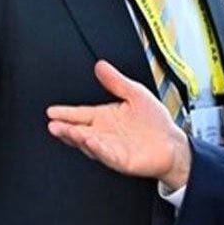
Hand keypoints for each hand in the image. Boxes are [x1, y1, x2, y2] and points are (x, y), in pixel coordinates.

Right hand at [46, 60, 191, 189]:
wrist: (172, 143)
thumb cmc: (154, 121)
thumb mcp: (135, 93)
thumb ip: (116, 81)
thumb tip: (101, 65)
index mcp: (104, 117)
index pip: (80, 114)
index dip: (65, 113)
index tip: (51, 111)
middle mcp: (103, 133)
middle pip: (79, 130)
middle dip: (65, 128)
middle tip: (53, 124)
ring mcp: (110, 147)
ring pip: (89, 143)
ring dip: (77, 138)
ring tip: (67, 131)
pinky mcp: (120, 159)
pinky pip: (106, 154)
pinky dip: (98, 148)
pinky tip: (91, 141)